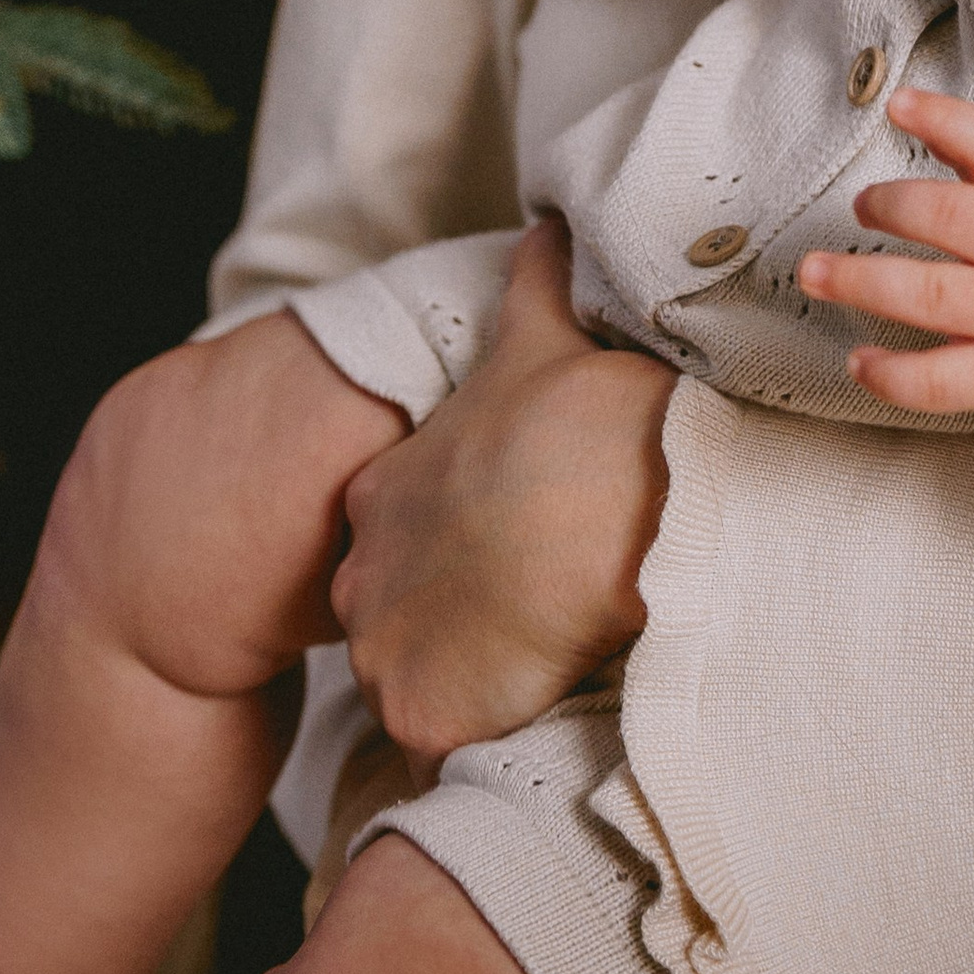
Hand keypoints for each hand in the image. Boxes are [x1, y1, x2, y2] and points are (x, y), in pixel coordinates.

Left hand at [330, 221, 673, 764]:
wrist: (610, 499)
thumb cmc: (580, 416)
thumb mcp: (545, 332)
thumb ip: (532, 285)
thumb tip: (545, 223)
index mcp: (381, 494)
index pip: (393, 543)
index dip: (453, 556)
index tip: (508, 560)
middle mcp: (363, 574)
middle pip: (388, 622)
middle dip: (445, 632)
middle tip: (523, 624)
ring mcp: (385, 650)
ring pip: (411, 688)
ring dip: (463, 690)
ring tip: (535, 676)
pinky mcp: (421, 714)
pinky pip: (439, 749)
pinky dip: (480, 742)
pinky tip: (531, 715)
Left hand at [797, 86, 973, 433]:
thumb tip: (930, 122)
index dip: (947, 120)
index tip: (898, 103)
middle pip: (955, 219)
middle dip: (894, 205)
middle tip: (862, 206)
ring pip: (932, 297)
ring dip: (861, 283)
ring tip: (814, 272)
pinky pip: (942, 382)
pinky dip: (892, 376)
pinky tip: (858, 361)